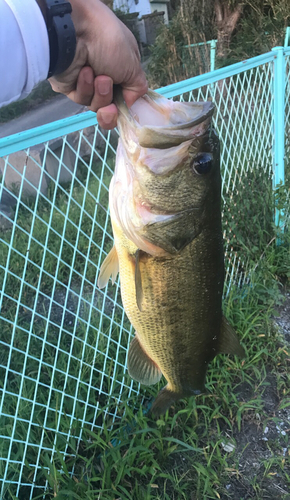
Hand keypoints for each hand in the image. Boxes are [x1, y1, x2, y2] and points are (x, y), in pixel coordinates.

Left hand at [49, 0, 147, 128]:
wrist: (77, 32)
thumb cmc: (110, 43)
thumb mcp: (134, 67)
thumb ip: (137, 89)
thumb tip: (129, 104)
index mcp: (121, 68)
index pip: (125, 95)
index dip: (125, 104)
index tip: (125, 105)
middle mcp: (104, 75)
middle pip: (110, 105)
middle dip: (110, 100)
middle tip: (107, 84)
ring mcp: (86, 82)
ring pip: (96, 104)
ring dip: (99, 92)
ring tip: (97, 75)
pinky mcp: (70, 86)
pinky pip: (81, 99)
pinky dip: (85, 87)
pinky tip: (84, 71)